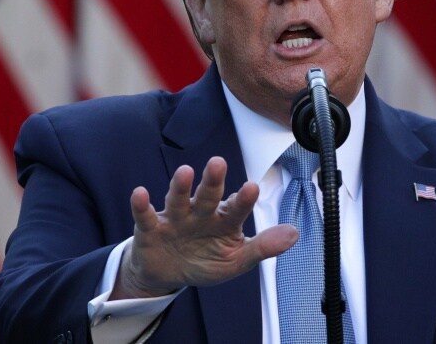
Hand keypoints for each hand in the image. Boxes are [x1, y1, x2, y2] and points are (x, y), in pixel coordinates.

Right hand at [110, 156, 297, 298]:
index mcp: (224, 220)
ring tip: (185, 172)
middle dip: (213, 181)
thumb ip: (263, 246)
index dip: (244, 199)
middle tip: (219, 162)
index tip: (252, 187)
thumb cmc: (205, 260)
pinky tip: (140, 194)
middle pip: (208, 195)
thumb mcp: (236, 259)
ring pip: (178, 200)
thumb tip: (295, 233)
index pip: (237, 208)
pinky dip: (142, 205)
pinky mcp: (151, 228)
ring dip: (180, 187)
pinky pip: (146, 215)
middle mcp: (201, 213)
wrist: (168, 273)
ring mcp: (176, 219)